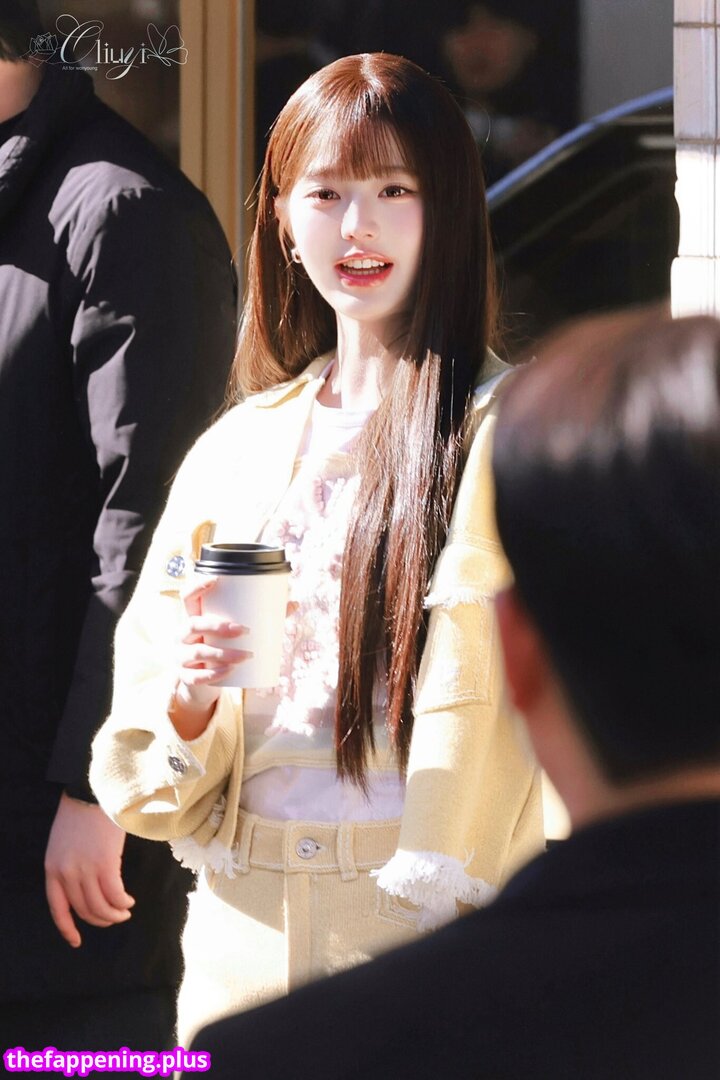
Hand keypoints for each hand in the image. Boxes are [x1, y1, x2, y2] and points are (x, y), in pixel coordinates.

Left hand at [45, 792, 134, 947]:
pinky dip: (123, 903)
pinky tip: (129, 901)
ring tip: (124, 911)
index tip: (76, 941)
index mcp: (52, 868)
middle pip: (84, 909)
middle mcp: (66, 873)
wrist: (92, 792)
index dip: (67, 928)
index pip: (57, 908)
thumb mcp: (63, 844)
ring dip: (114, 914)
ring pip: (100, 906)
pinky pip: (115, 895)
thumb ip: (68, 867)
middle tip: (114, 918)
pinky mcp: (106, 864)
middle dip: (100, 920)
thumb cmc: (80, 815)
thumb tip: (84, 889)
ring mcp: (85, 870)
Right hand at [171, 576, 251, 738]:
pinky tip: (228, 672)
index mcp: (193, 618)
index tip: (217, 578)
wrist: (203, 683)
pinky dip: (213, 674)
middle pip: (193, 625)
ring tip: (246, 656)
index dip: (197, 586)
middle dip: (218, 626)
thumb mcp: (233, 634)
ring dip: (223, 654)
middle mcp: (182, 635)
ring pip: (198, 652)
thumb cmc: (222, 648)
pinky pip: (196, 676)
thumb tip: (294, 603)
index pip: (187, 597)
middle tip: (245, 630)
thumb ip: (262, 619)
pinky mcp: (185, 677)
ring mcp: (180, 657)